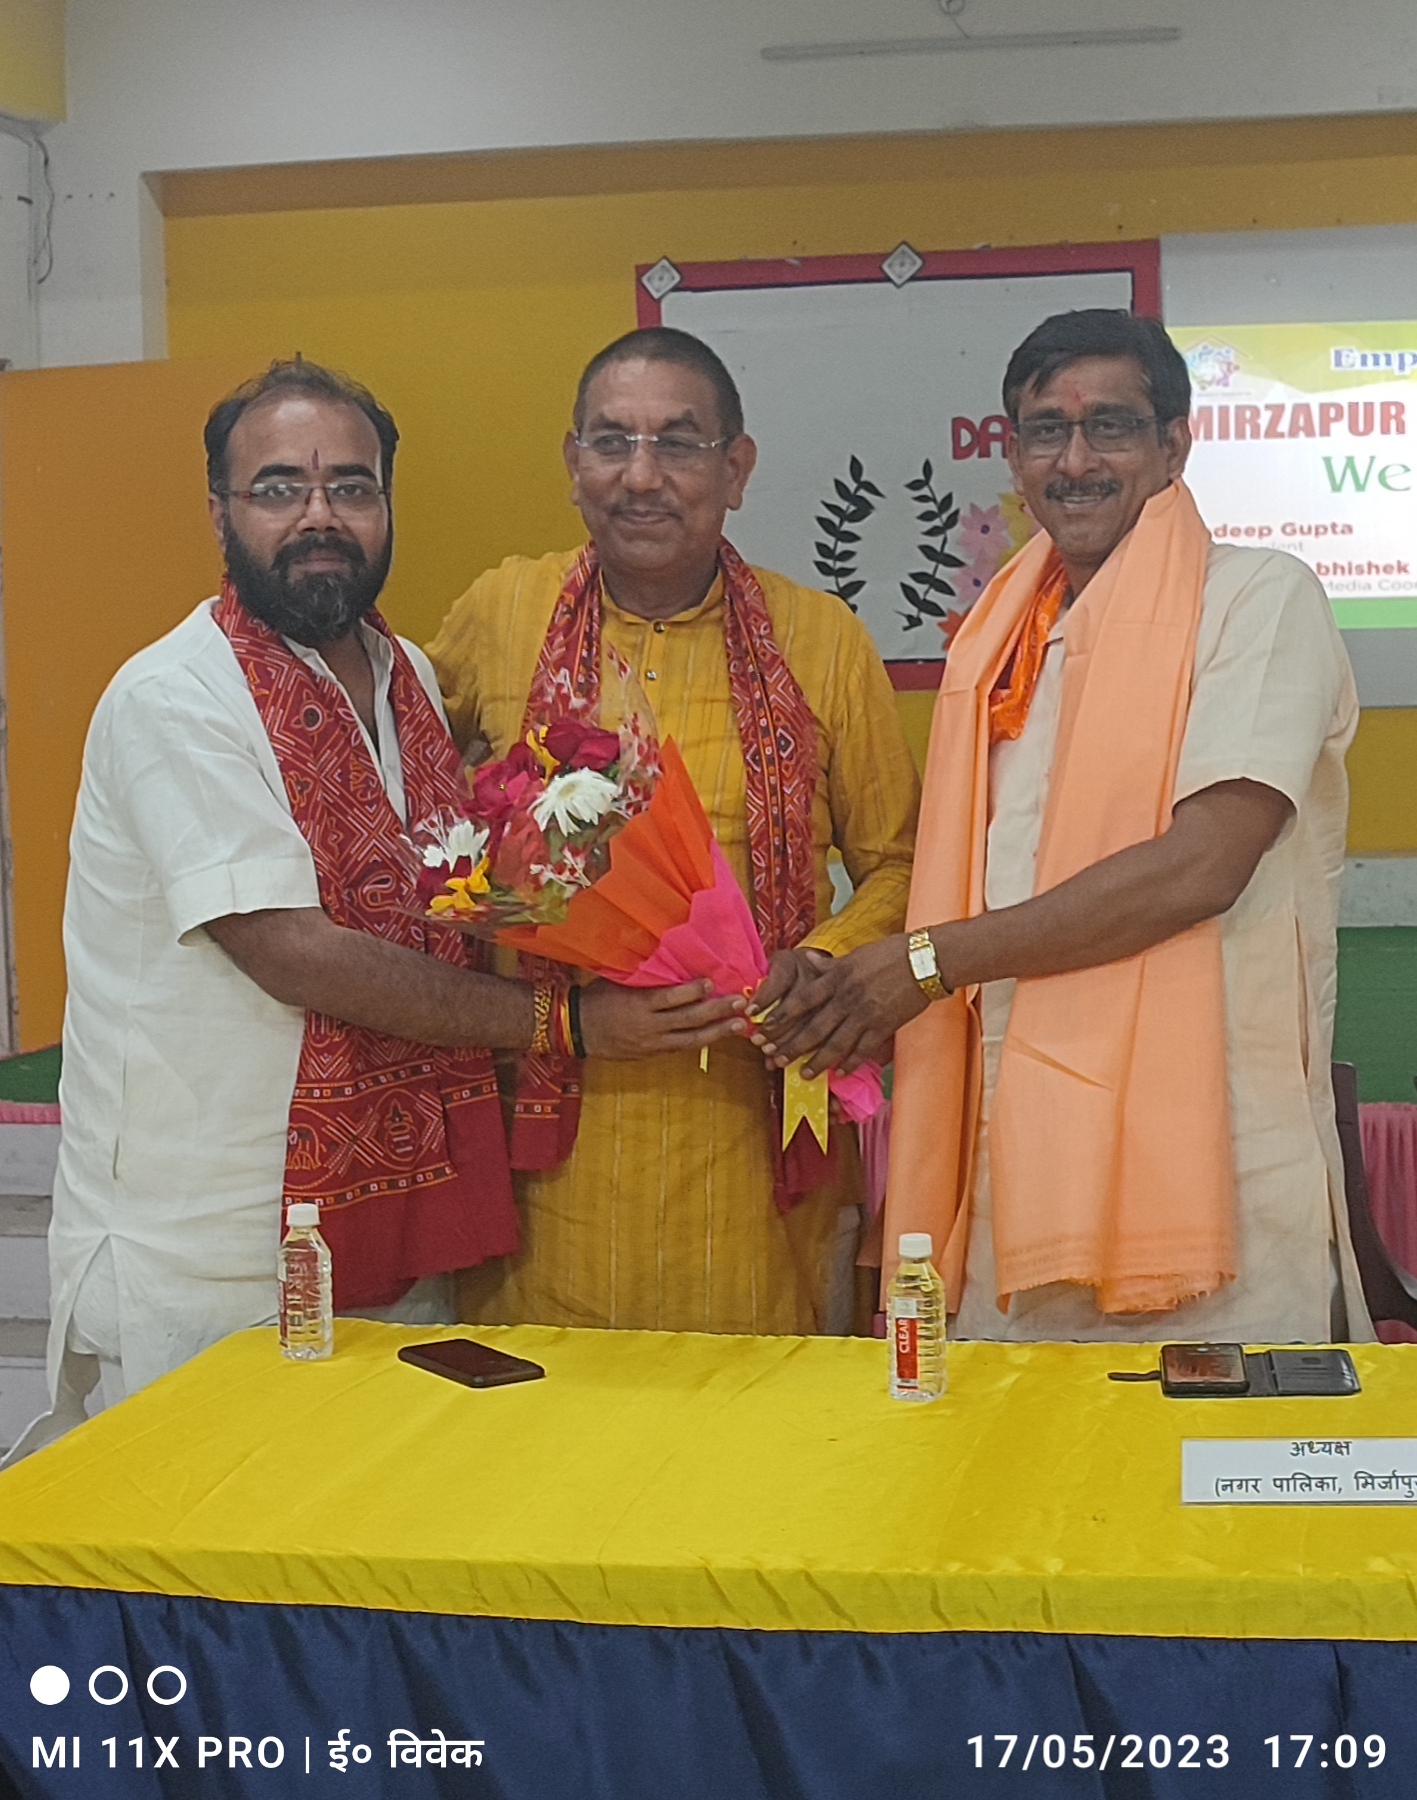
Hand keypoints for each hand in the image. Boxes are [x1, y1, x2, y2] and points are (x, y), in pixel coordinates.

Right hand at [577, 978, 747, 1059]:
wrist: (577, 1029)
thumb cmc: (598, 998)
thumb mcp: (619, 981)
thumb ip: (646, 976)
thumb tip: (672, 960)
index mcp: (638, 1004)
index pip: (670, 998)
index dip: (692, 991)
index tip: (712, 981)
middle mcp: (649, 1026)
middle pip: (688, 1020)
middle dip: (716, 1012)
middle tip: (740, 1003)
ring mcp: (651, 1043)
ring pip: (690, 1040)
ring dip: (717, 1032)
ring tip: (739, 1025)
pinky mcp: (651, 1053)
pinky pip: (680, 1048)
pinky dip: (700, 1041)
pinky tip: (717, 1035)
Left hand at [752, 934, 926, 1076]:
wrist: (925, 961)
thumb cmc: (890, 954)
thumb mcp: (855, 955)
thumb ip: (829, 965)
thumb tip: (804, 958)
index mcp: (838, 977)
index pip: (802, 999)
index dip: (781, 1015)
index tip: (764, 1026)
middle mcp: (847, 997)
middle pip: (814, 1027)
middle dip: (792, 1046)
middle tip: (774, 1060)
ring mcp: (866, 1014)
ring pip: (836, 1044)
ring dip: (818, 1062)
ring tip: (805, 1075)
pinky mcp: (884, 1026)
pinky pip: (863, 1049)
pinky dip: (851, 1063)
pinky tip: (840, 1073)